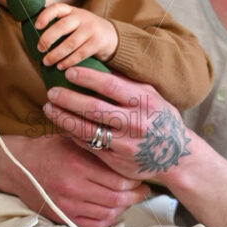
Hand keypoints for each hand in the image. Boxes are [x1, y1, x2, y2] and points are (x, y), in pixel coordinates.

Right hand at [0, 132, 148, 226]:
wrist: (17, 166)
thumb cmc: (49, 149)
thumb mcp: (73, 139)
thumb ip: (97, 147)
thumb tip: (127, 153)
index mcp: (78, 165)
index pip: (119, 180)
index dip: (135, 181)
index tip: (141, 177)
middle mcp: (73, 187)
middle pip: (117, 199)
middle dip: (135, 196)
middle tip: (143, 190)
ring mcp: (67, 205)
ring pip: (108, 213)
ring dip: (124, 208)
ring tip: (129, 199)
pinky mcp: (62, 216)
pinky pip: (94, 224)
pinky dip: (109, 219)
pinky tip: (114, 210)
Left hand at [35, 4, 117, 68]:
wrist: (111, 36)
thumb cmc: (84, 31)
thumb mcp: (74, 22)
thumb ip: (59, 25)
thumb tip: (34, 38)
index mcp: (72, 11)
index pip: (57, 8)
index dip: (45, 16)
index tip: (36, 26)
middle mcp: (81, 18)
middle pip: (62, 26)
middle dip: (48, 38)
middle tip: (40, 49)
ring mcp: (91, 29)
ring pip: (70, 43)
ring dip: (56, 54)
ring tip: (47, 62)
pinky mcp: (97, 42)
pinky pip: (80, 53)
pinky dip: (69, 61)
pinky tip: (61, 67)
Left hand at [42, 65, 191, 183]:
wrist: (177, 156)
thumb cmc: (161, 120)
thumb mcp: (152, 96)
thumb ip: (128, 83)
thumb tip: (99, 65)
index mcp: (144, 102)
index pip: (110, 85)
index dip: (86, 77)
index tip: (69, 72)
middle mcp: (135, 123)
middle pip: (93, 108)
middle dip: (67, 98)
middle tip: (51, 92)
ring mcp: (125, 144)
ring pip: (87, 130)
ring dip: (63, 118)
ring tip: (49, 108)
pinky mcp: (117, 161)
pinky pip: (89, 146)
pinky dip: (73, 135)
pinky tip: (63, 126)